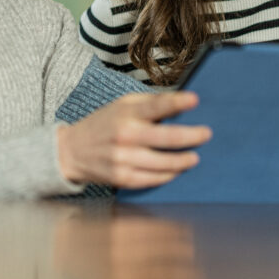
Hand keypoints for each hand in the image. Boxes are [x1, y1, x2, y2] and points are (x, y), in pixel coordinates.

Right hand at [56, 92, 211, 188]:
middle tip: (206, 134)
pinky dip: (168, 175)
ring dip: (183, 160)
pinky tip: (176, 170)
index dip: (177, 102)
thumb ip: (149, 103)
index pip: (156, 105)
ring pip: (163, 163)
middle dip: (191, 136)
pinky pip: (152, 179)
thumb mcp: (122, 105)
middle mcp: (125, 135)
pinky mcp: (122, 177)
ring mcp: (123, 158)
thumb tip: (181, 102)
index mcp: (126, 112)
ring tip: (194, 157)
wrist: (72, 151)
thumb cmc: (103, 123)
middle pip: (166, 137)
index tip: (195, 99)